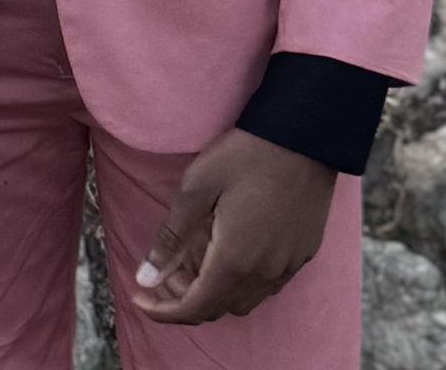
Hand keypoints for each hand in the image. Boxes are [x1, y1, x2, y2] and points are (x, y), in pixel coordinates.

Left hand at [129, 126, 336, 324]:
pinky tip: (233, 250)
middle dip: (186, 297)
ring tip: (197, 257)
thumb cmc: (245, 155)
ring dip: (215, 291)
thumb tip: (146, 278)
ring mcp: (287, 266)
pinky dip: (241, 281)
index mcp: (233, 261)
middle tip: (167, 269)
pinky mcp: (304, 253)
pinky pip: (267, 285)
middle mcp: (263, 274)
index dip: (162, 311)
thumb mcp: (197, 187)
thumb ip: (171, 237)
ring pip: (244, 300)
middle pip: (218, 308)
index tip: (140, 297)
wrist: (305, 134)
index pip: (193, 309)